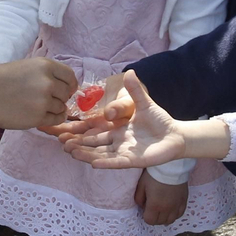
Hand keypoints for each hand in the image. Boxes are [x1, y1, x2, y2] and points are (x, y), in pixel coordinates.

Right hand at [0, 58, 77, 129]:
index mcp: (45, 65)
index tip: (68, 90)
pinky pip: (56, 120)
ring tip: (38, 107)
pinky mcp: (38, 117)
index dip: (70, 84)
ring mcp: (44, 101)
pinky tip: (43, 116)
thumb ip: (44, 74)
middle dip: (60, 97)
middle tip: (47, 100)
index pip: (70, 76)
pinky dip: (53, 119)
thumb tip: (62, 85)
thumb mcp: (25, 66)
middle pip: (66, 93)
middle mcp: (48, 82)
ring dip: (54, 109)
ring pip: (61, 107)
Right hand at [59, 71, 186, 167]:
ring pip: (100, 154)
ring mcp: (123, 152)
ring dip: (86, 154)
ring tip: (70, 152)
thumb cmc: (158, 120)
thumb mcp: (143, 103)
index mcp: (115, 130)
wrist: (175, 135)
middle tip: (60, 142)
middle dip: (77, 144)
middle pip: (92, 145)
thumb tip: (129, 71)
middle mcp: (116, 142)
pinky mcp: (133, 160)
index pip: (92, 131)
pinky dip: (105, 163)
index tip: (63, 130)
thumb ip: (134, 90)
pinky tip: (93, 163)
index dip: (78, 131)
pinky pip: (116, 162)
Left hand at [134, 171, 186, 225]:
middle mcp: (167, 209)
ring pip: (171, 220)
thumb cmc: (154, 175)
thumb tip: (142, 206)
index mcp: (155, 206)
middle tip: (153, 209)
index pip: (149, 221)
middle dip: (154, 218)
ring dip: (164, 218)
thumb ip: (139, 198)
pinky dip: (174, 214)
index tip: (146, 208)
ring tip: (162, 210)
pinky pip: (180, 214)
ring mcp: (176, 206)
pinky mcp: (184, 201)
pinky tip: (171, 209)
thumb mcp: (141, 185)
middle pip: (160, 222)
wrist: (171, 166)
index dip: (146, 216)